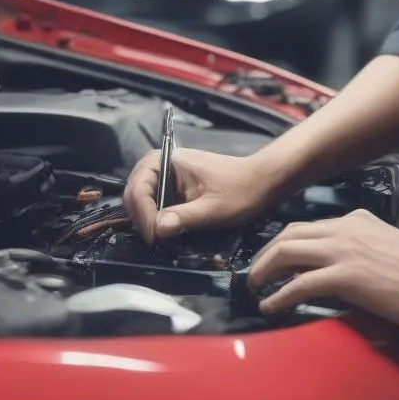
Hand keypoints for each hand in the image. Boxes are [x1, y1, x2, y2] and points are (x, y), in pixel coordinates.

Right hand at [123, 147, 273, 243]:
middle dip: (139, 215)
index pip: (139, 186)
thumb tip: (157, 229)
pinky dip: (155, 214)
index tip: (154, 237)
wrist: (264, 182)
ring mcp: (170, 174)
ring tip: (157, 236)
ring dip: (145, 216)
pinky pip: (156, 199)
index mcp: (170, 160)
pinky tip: (165, 228)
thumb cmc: (242, 191)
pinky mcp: (177, 186)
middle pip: (134, 189)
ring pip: (142, 195)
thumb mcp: (213, 208)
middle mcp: (165, 163)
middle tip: (153, 239)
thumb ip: (184, 217)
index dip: (142, 214)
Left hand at [248, 209, 398, 328]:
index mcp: (354, 220)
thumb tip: (345, 263)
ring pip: (287, 253)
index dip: (282, 244)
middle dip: (264, 256)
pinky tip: (272, 306)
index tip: (272, 260)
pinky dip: (279, 296)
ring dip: (264, 272)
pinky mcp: (345, 276)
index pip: (306, 226)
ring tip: (255, 290)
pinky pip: (299, 284)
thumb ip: (362, 244)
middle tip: (255, 276)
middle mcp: (344, 229)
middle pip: (288, 235)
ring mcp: (343, 250)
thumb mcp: (386, 243)